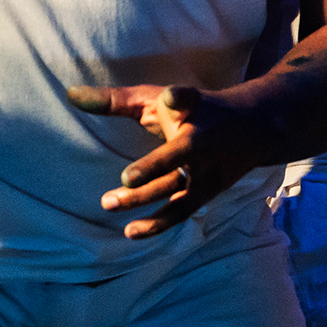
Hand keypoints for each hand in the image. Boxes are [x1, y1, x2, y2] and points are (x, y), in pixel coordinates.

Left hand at [66, 82, 266, 238]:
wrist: (257, 128)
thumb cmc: (196, 110)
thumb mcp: (162, 98)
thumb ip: (117, 100)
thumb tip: (70, 95)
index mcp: (193, 109)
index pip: (187, 98)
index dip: (178, 98)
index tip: (170, 97)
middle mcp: (204, 141)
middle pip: (182, 154)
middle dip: (155, 166)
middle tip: (124, 178)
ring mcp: (208, 170)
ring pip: (178, 187)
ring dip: (146, 199)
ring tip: (109, 202)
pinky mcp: (206, 193)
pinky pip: (181, 211)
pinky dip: (158, 224)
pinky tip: (130, 231)